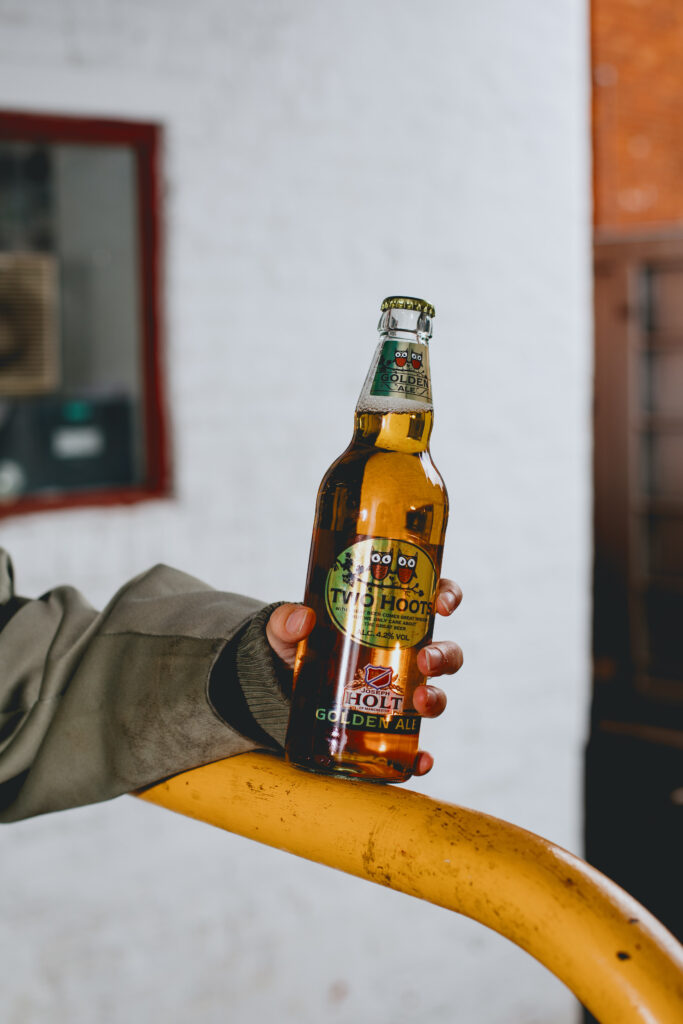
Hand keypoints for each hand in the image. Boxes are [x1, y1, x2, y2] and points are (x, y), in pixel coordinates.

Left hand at [266, 578, 462, 776]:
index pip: (430, 600)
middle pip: (443, 652)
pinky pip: (412, 745)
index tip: (442, 605)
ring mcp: (398, 693)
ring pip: (435, 693)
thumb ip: (287, 621)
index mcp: (388, 620)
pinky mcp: (385, 728)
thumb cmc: (294, 649)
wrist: (277, 691)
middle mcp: (402, 655)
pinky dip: (421, 755)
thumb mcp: (286, 630)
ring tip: (420, 701)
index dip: (447, 597)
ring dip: (436, 698)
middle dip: (444, 656)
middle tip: (425, 660)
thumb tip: (303, 620)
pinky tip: (421, 760)